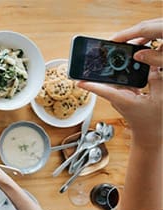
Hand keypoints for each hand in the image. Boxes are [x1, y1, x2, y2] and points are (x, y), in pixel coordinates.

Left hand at [77, 19, 161, 146]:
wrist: (150, 135)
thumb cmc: (154, 121)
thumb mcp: (161, 98)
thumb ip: (156, 79)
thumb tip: (152, 63)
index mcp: (123, 99)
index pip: (103, 90)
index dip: (90, 84)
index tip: (78, 80)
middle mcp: (118, 97)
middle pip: (107, 80)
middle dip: (103, 67)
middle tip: (99, 54)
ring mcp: (120, 96)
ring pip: (114, 80)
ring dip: (115, 68)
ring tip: (114, 52)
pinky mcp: (124, 95)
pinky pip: (122, 82)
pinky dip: (125, 73)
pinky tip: (131, 62)